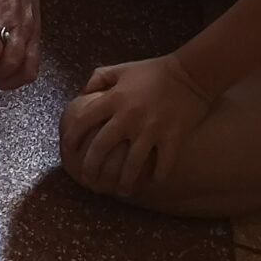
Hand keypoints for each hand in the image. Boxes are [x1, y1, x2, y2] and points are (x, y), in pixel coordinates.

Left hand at [59, 56, 215, 196]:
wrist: (192, 74)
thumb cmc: (154, 71)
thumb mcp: (122, 69)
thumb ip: (99, 78)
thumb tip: (83, 92)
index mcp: (114, 99)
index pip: (83, 120)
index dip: (72, 136)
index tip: (69, 149)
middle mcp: (129, 116)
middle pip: (101, 147)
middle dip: (91, 166)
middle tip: (89, 179)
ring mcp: (151, 129)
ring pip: (132, 164)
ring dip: (124, 181)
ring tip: (121, 190)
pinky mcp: (173, 137)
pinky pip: (163, 164)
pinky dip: (157, 176)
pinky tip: (152, 182)